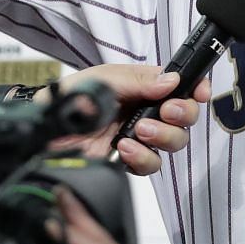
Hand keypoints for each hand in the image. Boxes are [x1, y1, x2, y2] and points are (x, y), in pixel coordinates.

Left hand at [45, 65, 209, 175]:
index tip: (199, 92)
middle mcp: (147, 111)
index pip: (182, 86)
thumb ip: (139, 80)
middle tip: (166, 112)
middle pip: (186, 117)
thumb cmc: (71, 96)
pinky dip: (143, 158)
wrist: (45, 128)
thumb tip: (171, 81)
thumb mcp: (105, 79)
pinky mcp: (129, 159)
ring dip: (163, 137)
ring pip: (174, 143)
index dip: (196, 88)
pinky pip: (151, 164)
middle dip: (182, 115)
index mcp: (145, 86)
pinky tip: (125, 149)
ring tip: (138, 131)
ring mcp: (140, 137)